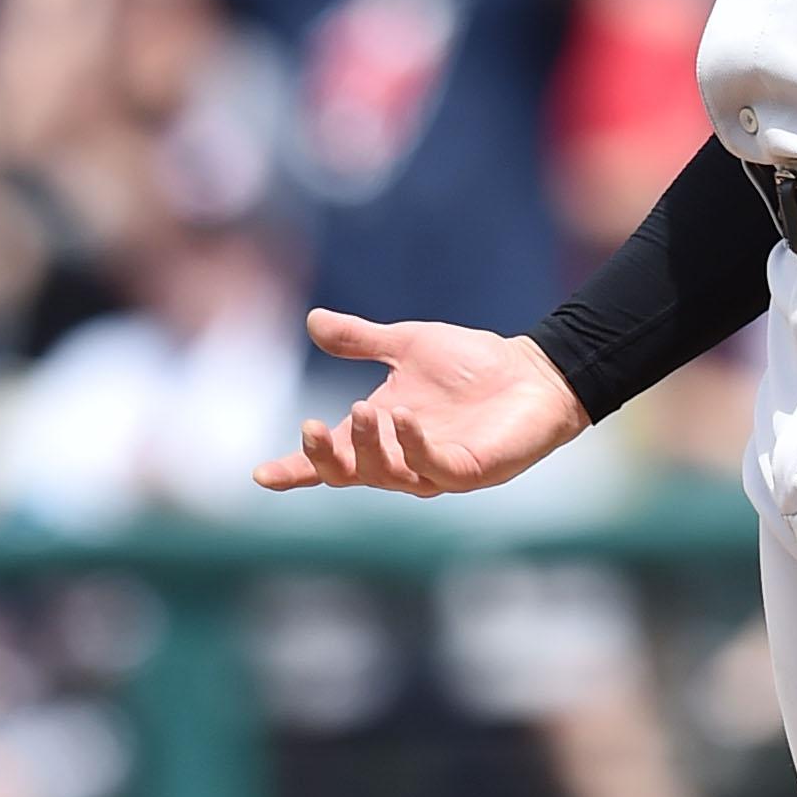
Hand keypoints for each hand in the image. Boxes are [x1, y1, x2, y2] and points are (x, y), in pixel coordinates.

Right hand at [254, 311, 588, 499]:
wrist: (534, 371)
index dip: (296, 469)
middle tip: (312, 425)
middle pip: (349, 473)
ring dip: (368, 447)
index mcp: (380, 432)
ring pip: (386, 475)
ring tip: (366, 409)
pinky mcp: (470, 470)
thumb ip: (361, 340)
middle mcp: (401, 458)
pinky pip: (433, 469)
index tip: (261, 474)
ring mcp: (435, 469)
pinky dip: (414, 446)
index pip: (330, 459)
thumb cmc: (472, 363)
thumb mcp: (407, 344)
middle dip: (325, 456)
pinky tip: (405, 419)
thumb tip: (312, 321)